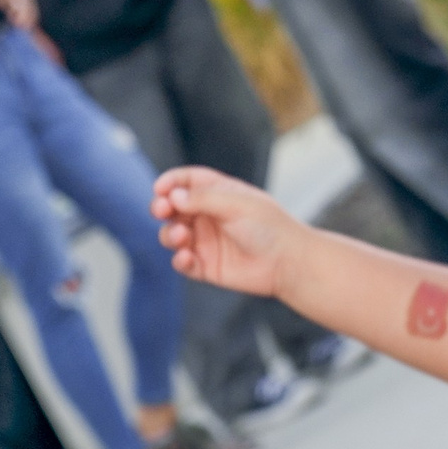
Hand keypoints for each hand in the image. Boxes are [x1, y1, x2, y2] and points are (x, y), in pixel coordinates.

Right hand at [151, 167, 304, 296]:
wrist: (287, 262)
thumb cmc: (268, 227)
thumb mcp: (236, 204)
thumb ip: (203, 198)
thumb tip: (172, 196)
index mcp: (217, 193)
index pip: (186, 182)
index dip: (171, 182)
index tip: (160, 188)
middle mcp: (208, 216)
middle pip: (172, 208)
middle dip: (161, 208)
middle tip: (161, 210)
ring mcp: (205, 241)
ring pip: (172, 235)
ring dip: (170, 234)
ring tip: (182, 236)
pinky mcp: (206, 266)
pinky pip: (182, 263)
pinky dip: (179, 260)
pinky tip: (186, 257)